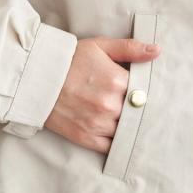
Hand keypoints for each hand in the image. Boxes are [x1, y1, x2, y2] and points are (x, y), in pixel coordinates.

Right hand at [45, 37, 160, 152]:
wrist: (36, 77)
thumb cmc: (69, 59)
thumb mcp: (100, 46)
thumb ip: (130, 48)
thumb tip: (156, 51)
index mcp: (116, 81)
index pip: (144, 91)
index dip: (144, 91)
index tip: (142, 92)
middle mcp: (110, 105)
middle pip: (137, 113)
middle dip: (138, 110)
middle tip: (137, 106)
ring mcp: (98, 124)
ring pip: (127, 131)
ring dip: (129, 126)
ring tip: (127, 119)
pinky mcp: (86, 138)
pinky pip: (111, 146)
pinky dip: (116, 142)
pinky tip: (117, 134)